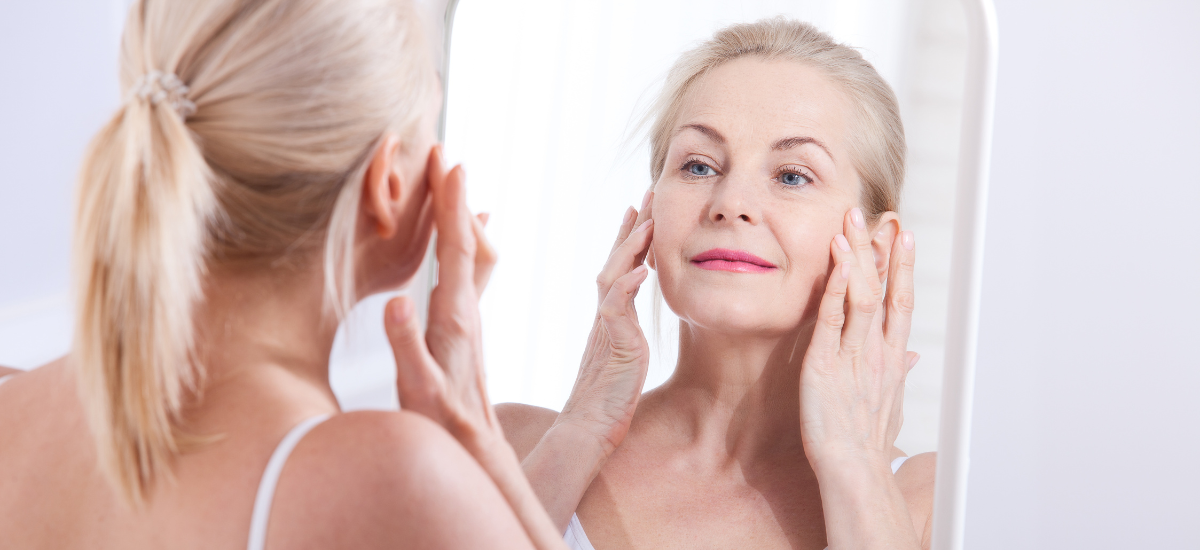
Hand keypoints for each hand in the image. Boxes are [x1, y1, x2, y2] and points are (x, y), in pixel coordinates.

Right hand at [385, 146, 498, 445]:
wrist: (475, 451)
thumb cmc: (441, 425)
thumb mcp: (416, 389)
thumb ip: (405, 347)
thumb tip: (396, 302)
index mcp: (453, 319)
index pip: (453, 250)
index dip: (451, 206)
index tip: (449, 164)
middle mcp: (467, 312)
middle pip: (466, 242)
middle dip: (454, 197)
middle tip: (443, 155)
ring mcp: (469, 320)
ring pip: (470, 256)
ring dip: (460, 217)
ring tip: (453, 183)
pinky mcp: (466, 331)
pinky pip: (468, 274)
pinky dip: (464, 246)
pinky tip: (467, 240)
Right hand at [555, 191, 654, 455]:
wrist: (588, 429)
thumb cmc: (606, 401)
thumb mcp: (622, 358)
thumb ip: (625, 335)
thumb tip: (630, 325)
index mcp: (610, 318)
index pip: (620, 269)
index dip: (631, 240)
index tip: (641, 211)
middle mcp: (605, 316)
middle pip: (615, 262)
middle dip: (632, 228)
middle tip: (645, 196)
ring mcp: (607, 328)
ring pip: (614, 277)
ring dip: (630, 248)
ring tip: (646, 221)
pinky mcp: (613, 344)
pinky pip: (617, 309)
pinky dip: (628, 287)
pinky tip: (642, 270)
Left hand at [799, 207, 917, 471]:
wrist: (854, 471)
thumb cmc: (867, 442)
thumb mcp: (890, 403)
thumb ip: (898, 373)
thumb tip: (911, 357)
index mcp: (891, 359)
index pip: (900, 302)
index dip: (902, 267)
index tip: (904, 236)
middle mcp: (877, 351)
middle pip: (885, 290)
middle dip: (884, 250)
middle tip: (883, 214)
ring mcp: (853, 355)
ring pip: (860, 295)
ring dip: (857, 256)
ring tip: (852, 222)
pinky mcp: (825, 363)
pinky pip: (831, 316)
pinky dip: (833, 284)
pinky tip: (833, 257)